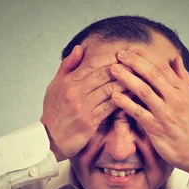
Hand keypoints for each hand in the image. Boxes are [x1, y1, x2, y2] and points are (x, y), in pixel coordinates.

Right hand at [40, 45, 128, 161]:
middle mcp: (74, 92)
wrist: (48, 140)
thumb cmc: (53, 113)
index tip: (125, 52)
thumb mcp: (54, 86)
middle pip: (103, 73)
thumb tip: (79, 48)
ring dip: (126, 83)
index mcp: (67, 82)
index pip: (92, 63)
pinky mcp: (89, 121)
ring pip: (109, 89)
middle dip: (122, 66)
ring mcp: (82, 107)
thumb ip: (67, 67)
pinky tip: (133, 97)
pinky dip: (123, 100)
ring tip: (139, 78)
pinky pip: (110, 107)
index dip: (110, 56)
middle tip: (138, 62)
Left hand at [110, 47, 188, 175]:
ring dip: (126, 78)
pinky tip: (114, 96)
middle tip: (119, 54)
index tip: (132, 49)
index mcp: (183, 89)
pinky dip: (125, 103)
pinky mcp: (156, 128)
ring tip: (113, 69)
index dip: (146, 56)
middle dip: (134, 62)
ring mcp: (165, 113)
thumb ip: (184, 78)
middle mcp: (174, 98)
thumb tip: (176, 59)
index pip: (162, 67)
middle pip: (152, 74)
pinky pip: (138, 112)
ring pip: (143, 90)